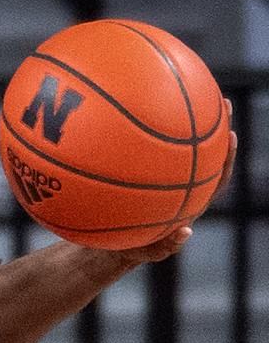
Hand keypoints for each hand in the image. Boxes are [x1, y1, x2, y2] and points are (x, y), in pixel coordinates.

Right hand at [100, 98, 230, 266]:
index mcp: (192, 199)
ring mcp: (166, 173)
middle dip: (217, 125)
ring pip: (182, 143)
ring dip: (190, 117)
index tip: (231, 136)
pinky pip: (153, 146)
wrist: (111, 242)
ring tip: (194, 89)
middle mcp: (185, 182)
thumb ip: (164, 249)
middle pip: (207, 151)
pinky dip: (153, 128)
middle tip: (223, 102)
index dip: (226, 156)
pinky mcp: (147, 169)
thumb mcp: (144, 254)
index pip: (216, 176)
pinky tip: (142, 108)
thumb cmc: (130, 248)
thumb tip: (188, 234)